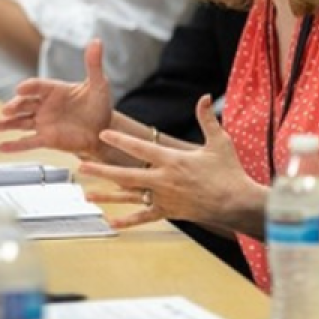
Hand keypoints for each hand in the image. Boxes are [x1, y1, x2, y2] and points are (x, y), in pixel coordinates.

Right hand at [0, 40, 114, 159]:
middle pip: (25, 104)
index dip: (29, 87)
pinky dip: (14, 146)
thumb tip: (97, 41)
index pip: (38, 86)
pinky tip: (0, 147)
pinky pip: (28, 142)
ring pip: (21, 122)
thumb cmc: (99, 105)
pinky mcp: (46, 139)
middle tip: (6, 109)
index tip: (21, 89)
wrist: (103, 129)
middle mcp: (44, 105)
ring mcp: (43, 122)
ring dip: (8, 124)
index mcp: (54, 90)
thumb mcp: (99, 84)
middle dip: (14, 106)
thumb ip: (94, 65)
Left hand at [78, 95, 263, 231]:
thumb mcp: (219, 142)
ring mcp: (164, 198)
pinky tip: (111, 222)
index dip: (120, 140)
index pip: (141, 148)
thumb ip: (207, 119)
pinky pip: (144, 217)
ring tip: (87, 194)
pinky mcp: (169, 212)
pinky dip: (127, 221)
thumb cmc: (229, 171)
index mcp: (173, 160)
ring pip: (130, 197)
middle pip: (126, 174)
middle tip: (81, 165)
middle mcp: (164, 180)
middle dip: (102, 169)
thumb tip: (205, 96)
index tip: (102, 133)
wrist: (237, 203)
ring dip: (107, 195)